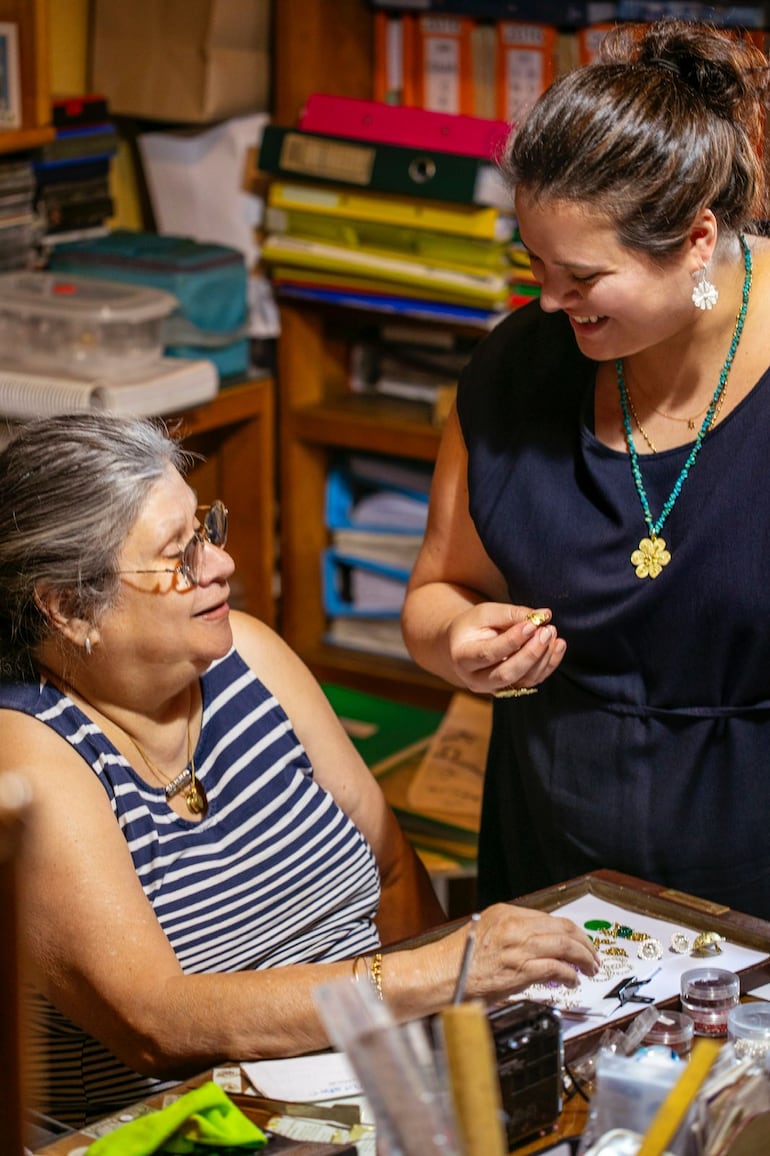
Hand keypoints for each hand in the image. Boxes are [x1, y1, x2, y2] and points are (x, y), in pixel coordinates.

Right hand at [446, 602, 565, 695]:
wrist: (463, 646)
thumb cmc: (472, 626)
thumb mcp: (485, 613)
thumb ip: (511, 613)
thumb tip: (543, 615)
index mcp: (462, 658)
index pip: (489, 653)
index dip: (512, 640)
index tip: (532, 624)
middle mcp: (475, 679)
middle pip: (506, 674)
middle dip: (530, 653)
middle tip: (546, 631)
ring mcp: (493, 688)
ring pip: (523, 680)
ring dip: (543, 657)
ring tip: (551, 633)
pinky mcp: (511, 689)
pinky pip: (533, 681)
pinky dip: (549, 664)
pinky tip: (558, 645)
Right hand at [455, 904, 599, 999]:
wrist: (440, 975)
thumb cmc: (459, 960)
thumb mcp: (487, 934)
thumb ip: (513, 935)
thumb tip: (540, 946)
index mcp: (505, 912)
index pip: (550, 917)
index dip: (570, 931)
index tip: (579, 941)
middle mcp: (514, 925)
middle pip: (563, 928)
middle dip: (584, 943)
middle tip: (593, 956)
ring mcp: (518, 946)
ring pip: (565, 945)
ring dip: (584, 958)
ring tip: (590, 968)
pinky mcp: (520, 969)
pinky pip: (556, 968)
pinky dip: (569, 974)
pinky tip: (572, 980)